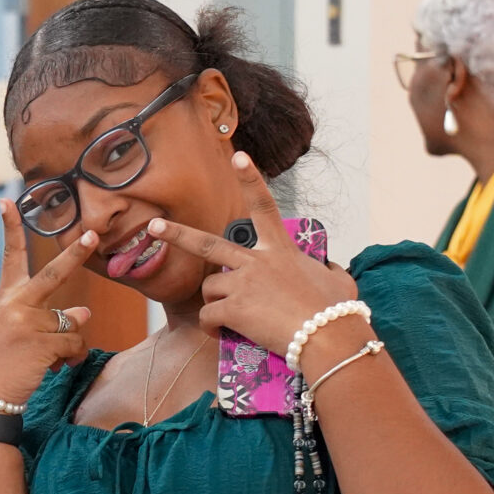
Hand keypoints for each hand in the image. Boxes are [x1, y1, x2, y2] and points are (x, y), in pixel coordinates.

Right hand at [0, 201, 102, 406]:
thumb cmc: (1, 364)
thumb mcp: (20, 334)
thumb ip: (49, 319)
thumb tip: (84, 312)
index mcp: (6, 298)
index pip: (11, 257)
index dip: (10, 229)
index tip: (8, 203)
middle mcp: (16, 304)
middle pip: (53, 274)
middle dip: (76, 253)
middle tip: (93, 235)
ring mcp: (28, 323)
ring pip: (72, 322)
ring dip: (70, 343)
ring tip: (52, 359)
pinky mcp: (41, 343)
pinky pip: (74, 345)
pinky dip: (71, 358)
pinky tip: (53, 368)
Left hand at [145, 152, 358, 370]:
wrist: (328, 336)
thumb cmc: (338, 313)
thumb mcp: (339, 281)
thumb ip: (328, 269)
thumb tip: (330, 269)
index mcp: (281, 249)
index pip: (264, 206)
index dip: (251, 179)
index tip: (238, 157)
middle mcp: (257, 261)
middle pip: (207, 244)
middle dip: (177, 234)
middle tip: (154, 226)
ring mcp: (243, 284)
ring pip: (210, 289)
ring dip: (216, 303)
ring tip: (234, 318)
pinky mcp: (234, 309)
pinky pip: (208, 316)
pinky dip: (212, 328)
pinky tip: (224, 333)